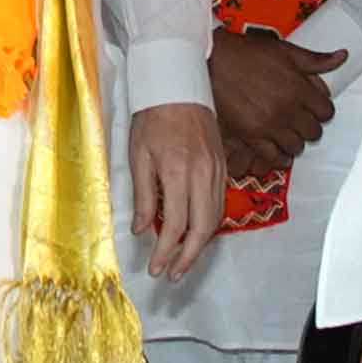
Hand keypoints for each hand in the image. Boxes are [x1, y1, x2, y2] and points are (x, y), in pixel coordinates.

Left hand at [126, 100, 226, 279]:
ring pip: (215, 219)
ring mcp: (217, 171)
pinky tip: (197, 233)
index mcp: (177, 173)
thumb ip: (141, 196)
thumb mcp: (138, 157)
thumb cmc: (152, 119)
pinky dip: (210, 224)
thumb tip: (140, 230)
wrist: (178, 88)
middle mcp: (202, 175)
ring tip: (183, 260)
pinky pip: (220, 203)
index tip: (156, 268)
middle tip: (173, 275)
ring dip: (201, 244)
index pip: (174, 225)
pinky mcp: (223, 166)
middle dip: (188, 258)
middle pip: (202, 229)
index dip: (165, 252)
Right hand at [208, 26, 349, 182]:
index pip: (327, 112)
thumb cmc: (248, 53)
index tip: (314, 106)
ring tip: (286, 130)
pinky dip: (277, 154)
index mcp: (299, 88)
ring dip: (295, 139)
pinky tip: (275, 145)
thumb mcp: (285, 51)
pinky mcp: (251, 135)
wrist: (213, 60)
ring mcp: (269, 125)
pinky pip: (272, 155)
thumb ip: (316, 59)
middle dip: (310, 124)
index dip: (322, 109)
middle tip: (300, 117)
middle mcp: (287, 110)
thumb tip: (343, 57)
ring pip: (296, 146)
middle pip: (314, 132)